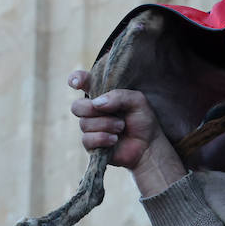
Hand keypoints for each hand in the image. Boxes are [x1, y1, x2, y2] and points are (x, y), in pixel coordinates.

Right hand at [68, 69, 184, 195]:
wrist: (148, 146)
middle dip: (91, 109)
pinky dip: (102, 138)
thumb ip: (119, 96)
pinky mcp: (91, 144)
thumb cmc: (142, 121)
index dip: (76, 79)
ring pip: (84, 124)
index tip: (76, 83)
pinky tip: (114, 140)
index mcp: (102, 95)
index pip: (83, 83)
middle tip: (112, 113)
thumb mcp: (137, 102)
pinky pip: (87, 139)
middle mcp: (93, 111)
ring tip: (121, 127)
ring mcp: (90, 128)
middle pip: (77, 106)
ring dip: (106, 124)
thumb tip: (96, 103)